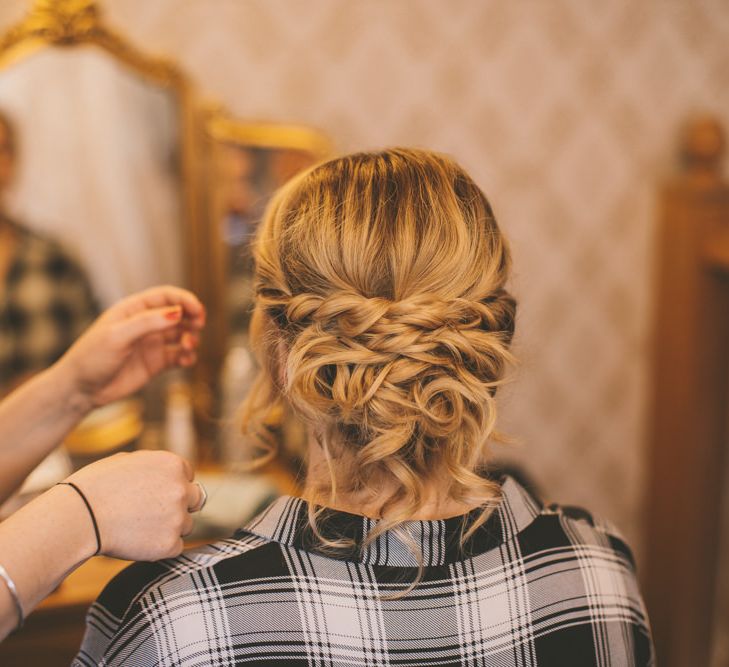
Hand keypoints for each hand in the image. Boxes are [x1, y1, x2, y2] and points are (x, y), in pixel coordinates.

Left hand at [54, 286, 204, 409]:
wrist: (80, 390)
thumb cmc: (91, 358)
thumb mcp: (117, 336)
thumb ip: (147, 323)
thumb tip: (177, 313)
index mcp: (133, 310)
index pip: (165, 297)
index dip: (184, 300)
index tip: (198, 310)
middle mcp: (145, 325)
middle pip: (178, 314)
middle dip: (192, 318)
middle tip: (198, 325)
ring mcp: (151, 344)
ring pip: (182, 335)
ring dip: (191, 338)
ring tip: (189, 346)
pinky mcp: (156, 363)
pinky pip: (179, 356)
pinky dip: (187, 357)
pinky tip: (186, 360)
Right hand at [63, 451, 204, 560]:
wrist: (78, 516)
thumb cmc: (95, 486)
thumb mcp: (128, 460)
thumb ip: (154, 466)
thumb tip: (165, 473)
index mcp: (173, 464)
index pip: (188, 476)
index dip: (171, 485)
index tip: (154, 494)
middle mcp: (181, 489)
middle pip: (195, 500)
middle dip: (180, 505)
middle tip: (154, 513)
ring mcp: (178, 517)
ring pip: (186, 525)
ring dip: (170, 527)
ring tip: (139, 528)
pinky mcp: (170, 544)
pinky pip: (176, 547)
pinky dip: (161, 547)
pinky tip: (139, 542)